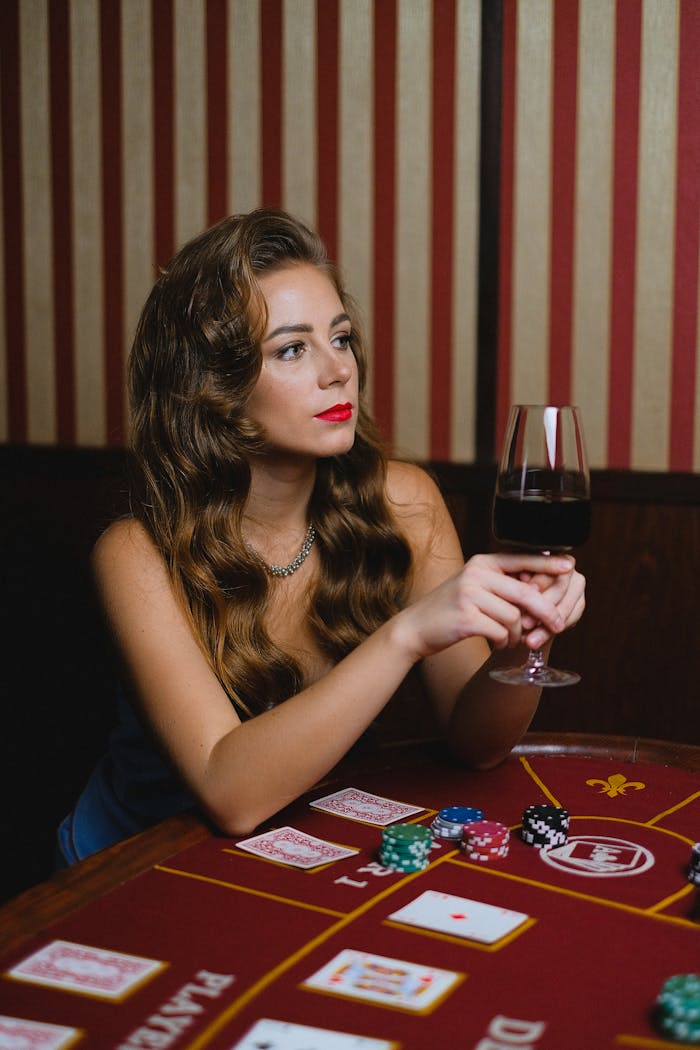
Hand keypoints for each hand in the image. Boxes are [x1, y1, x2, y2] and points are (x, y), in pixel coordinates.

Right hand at [401, 552, 575, 659]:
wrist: (416, 627)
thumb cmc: (450, 608)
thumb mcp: (474, 586)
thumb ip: (502, 584)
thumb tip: (541, 589)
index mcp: (481, 563)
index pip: (521, 560)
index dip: (548, 563)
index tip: (570, 566)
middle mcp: (476, 574)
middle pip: (525, 593)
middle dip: (546, 612)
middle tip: (559, 625)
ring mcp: (469, 595)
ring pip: (514, 616)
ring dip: (518, 633)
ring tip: (510, 638)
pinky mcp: (466, 618)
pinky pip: (501, 632)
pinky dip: (504, 641)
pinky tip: (497, 642)